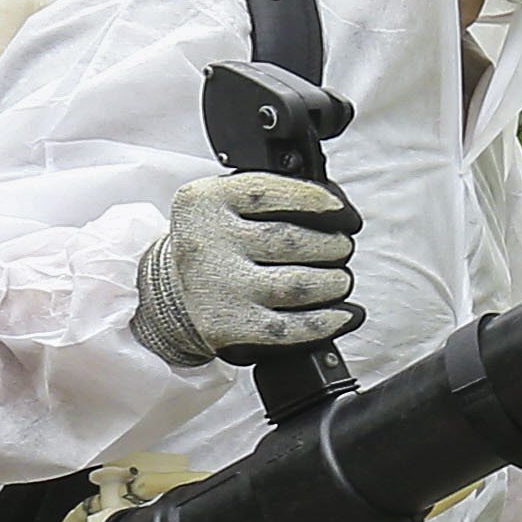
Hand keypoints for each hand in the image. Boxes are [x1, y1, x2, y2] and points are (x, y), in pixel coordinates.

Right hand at [134, 172, 358, 369]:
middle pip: (292, 241)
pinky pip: (294, 327)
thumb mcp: (225, 204)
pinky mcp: (230, 328)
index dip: (320, 202)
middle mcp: (206, 244)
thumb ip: (271, 197)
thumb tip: (337, 212)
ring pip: (300, 284)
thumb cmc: (218, 243)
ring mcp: (218, 289)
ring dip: (334, 282)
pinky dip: (330, 320)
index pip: (271, 193)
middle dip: (332, 246)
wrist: (175, 291)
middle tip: (340, 250)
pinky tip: (345, 314)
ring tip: (338, 279)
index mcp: (204, 202)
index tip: (344, 215)